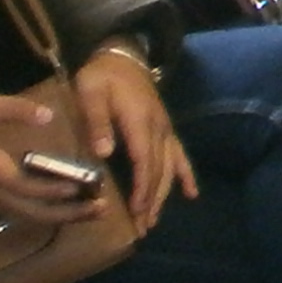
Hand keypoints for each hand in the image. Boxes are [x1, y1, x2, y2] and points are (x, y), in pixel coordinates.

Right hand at [0, 88, 103, 221]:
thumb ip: (14, 109)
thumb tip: (47, 116)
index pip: (24, 186)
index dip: (51, 188)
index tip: (78, 186)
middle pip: (35, 212)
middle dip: (68, 212)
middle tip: (100, 207)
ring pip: (33, 217)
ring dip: (65, 216)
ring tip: (96, 211)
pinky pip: (29, 213)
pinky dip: (53, 213)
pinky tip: (75, 207)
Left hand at [73, 47, 195, 231]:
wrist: (122, 55)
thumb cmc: (101, 76)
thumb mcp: (90, 92)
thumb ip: (97, 121)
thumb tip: (103, 153)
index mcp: (139, 120)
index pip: (144, 160)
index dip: (142, 187)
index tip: (136, 210)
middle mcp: (158, 128)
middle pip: (158, 169)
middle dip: (151, 199)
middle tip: (141, 227)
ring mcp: (165, 128)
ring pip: (169, 167)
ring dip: (163, 195)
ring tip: (154, 220)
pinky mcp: (166, 128)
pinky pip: (179, 154)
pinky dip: (186, 174)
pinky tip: (192, 194)